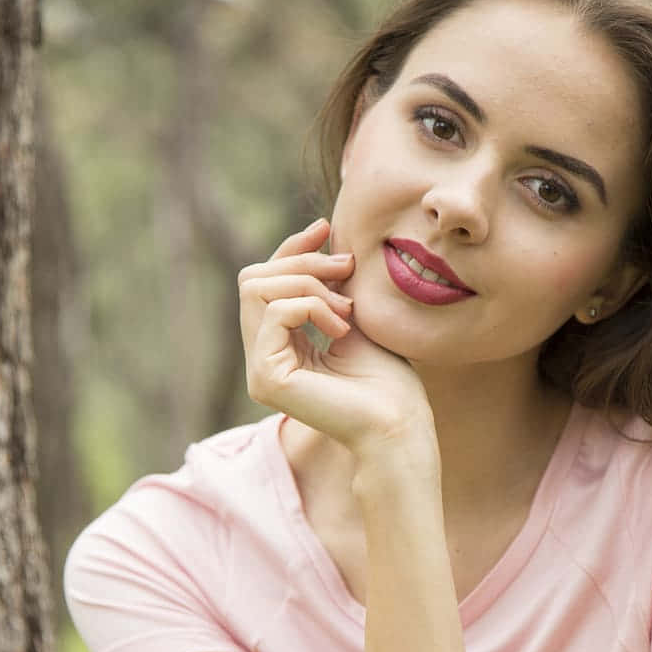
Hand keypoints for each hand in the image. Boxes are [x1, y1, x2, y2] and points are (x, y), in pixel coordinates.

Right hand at [238, 218, 434, 459]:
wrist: (399, 423)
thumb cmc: (388, 381)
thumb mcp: (352, 315)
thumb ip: (327, 284)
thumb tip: (317, 231)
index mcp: (278, 349)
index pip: (263, 283)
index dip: (291, 250)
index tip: (326, 228)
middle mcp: (261, 361)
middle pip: (252, 280)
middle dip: (301, 263)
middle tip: (346, 272)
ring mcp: (259, 372)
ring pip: (257, 290)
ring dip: (309, 285)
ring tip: (347, 309)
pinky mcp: (266, 379)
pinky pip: (276, 312)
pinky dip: (312, 306)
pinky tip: (342, 327)